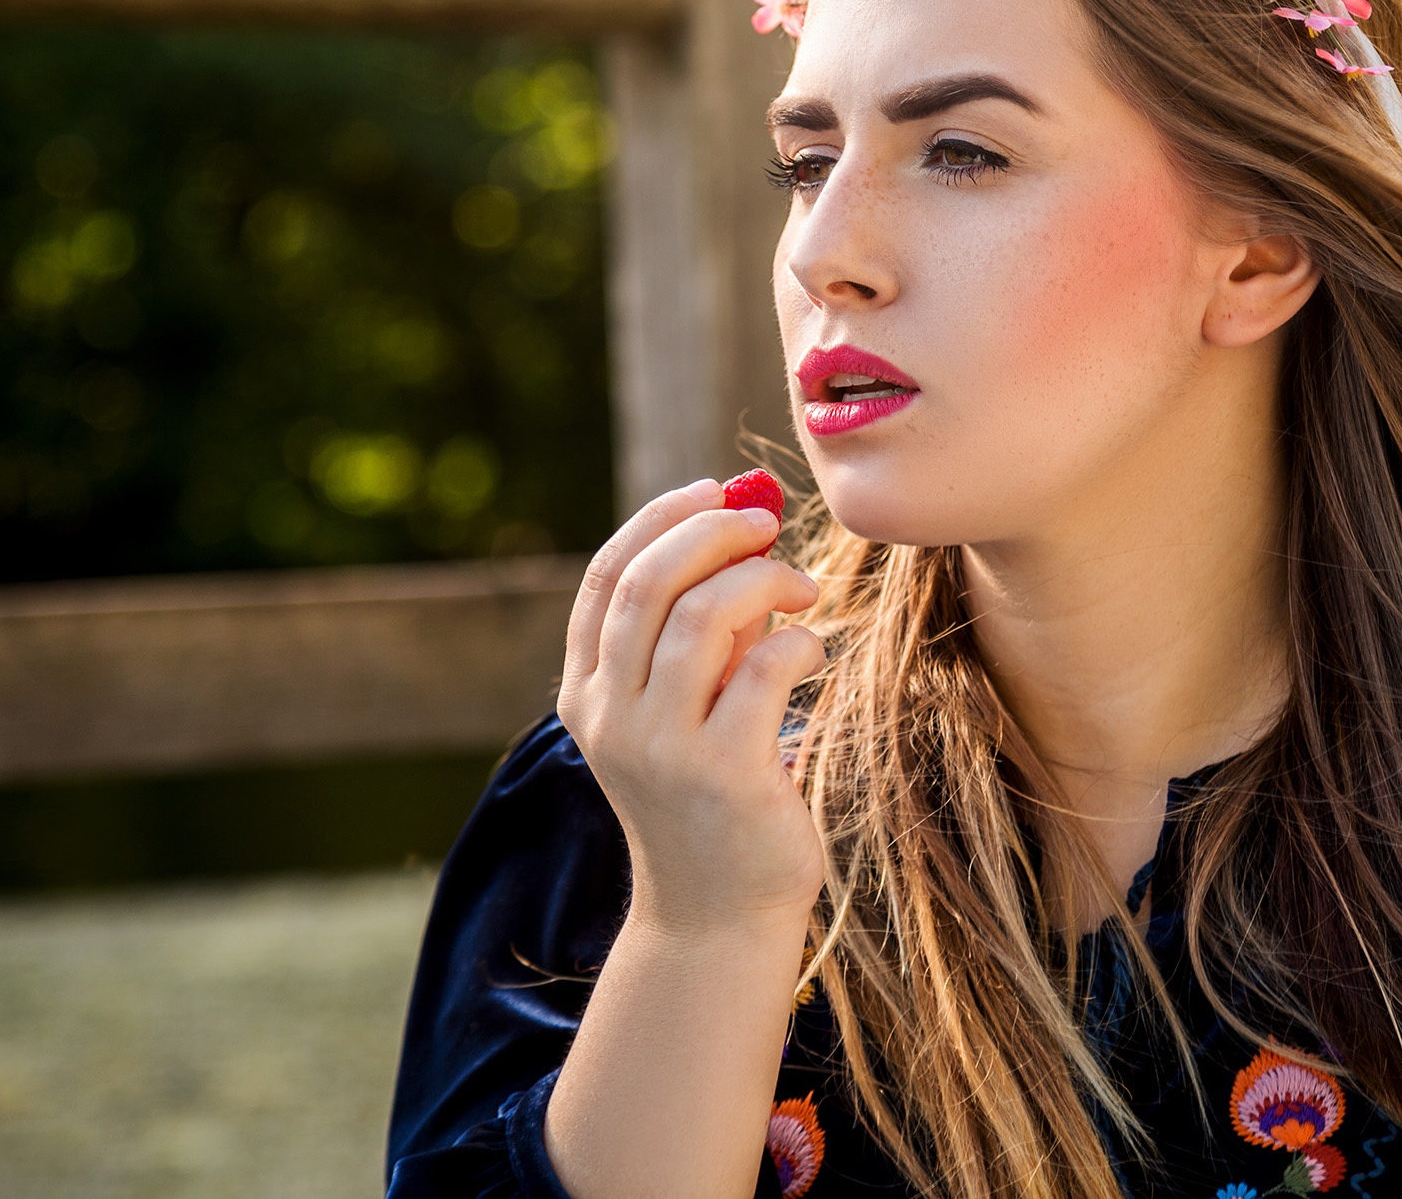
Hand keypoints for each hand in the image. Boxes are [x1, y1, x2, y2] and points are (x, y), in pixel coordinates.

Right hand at [559, 479, 828, 937]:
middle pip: (649, 585)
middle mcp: (611, 718)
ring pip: (702, 619)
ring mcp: (661, 749)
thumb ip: (703, 630)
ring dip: (763, 581)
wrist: (719, 912)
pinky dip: (797, 641)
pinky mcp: (723, 775)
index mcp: (587, 694)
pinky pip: (763, 670)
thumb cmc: (712, 794)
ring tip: (802, 589)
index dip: (660, 519)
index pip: (607, 579)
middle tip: (766, 523)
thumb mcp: (686, 707)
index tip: (713, 489)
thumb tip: (749, 528)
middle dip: (712, 534)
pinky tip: (814, 652)